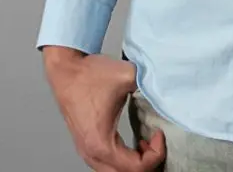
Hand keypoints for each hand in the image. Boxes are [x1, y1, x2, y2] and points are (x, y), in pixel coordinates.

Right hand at [42, 47, 165, 170]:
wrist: (67, 70)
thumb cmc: (90, 75)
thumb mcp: (127, 75)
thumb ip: (149, 84)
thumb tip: (166, 89)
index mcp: (102, 143)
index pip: (137, 168)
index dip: (156, 153)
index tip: (159, 133)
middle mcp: (92, 153)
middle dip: (147, 163)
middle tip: (156, 142)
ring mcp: (87, 152)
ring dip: (135, 163)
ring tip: (146, 143)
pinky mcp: (87, 146)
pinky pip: (108, 165)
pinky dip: (125, 160)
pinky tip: (135, 143)